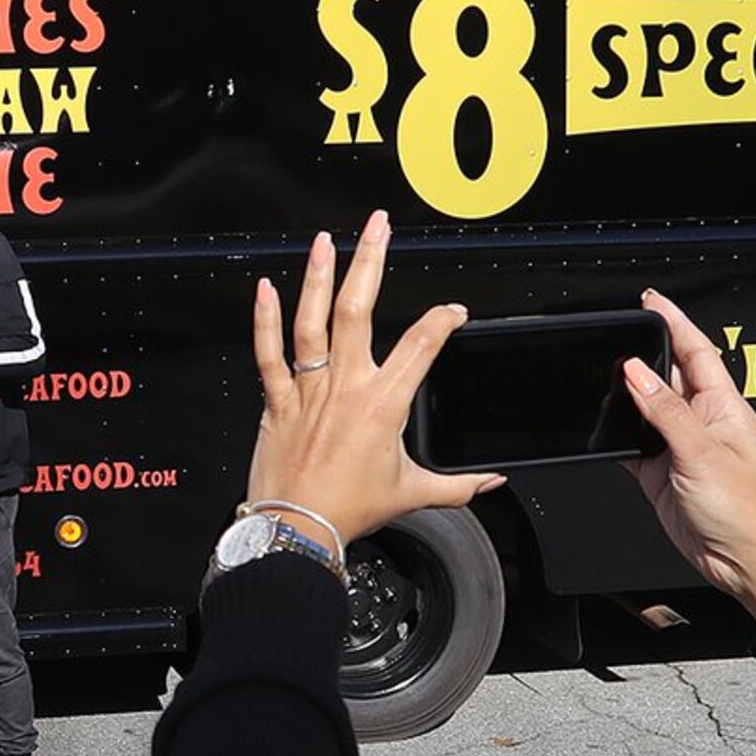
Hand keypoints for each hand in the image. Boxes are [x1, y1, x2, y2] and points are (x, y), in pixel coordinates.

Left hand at [243, 211, 502, 549]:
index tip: (453, 311)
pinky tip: (265, 288)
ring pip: (312, 322)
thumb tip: (491, 482)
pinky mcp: (275, 401)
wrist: (297, 529)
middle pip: (360, 310)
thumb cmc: (348, 511)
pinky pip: (268, 354)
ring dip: (318, 277)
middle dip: (372, 261)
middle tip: (379, 226)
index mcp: (384, 405)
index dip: (443, 319)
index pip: (423, 344)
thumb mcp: (411, 493)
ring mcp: (308, 390)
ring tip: (326, 241)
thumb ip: (458, 486)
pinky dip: (264, 320)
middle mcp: (346, 388)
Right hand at [623, 289, 755, 625]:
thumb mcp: (703, 452)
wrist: (746, 561)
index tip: (652, 301)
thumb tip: (638, 374)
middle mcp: (703, 423)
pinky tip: (605, 428)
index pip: (698, 351)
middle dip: (644, 354)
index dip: (676, 322)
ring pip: (647, 409)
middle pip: (668, 376)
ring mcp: (682, 448)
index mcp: (725, 407)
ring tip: (602, 378)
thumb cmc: (748, 511)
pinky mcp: (662, 475)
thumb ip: (666, 412)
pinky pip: (635, 445)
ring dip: (627, 396)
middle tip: (616, 335)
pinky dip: (618, 435)